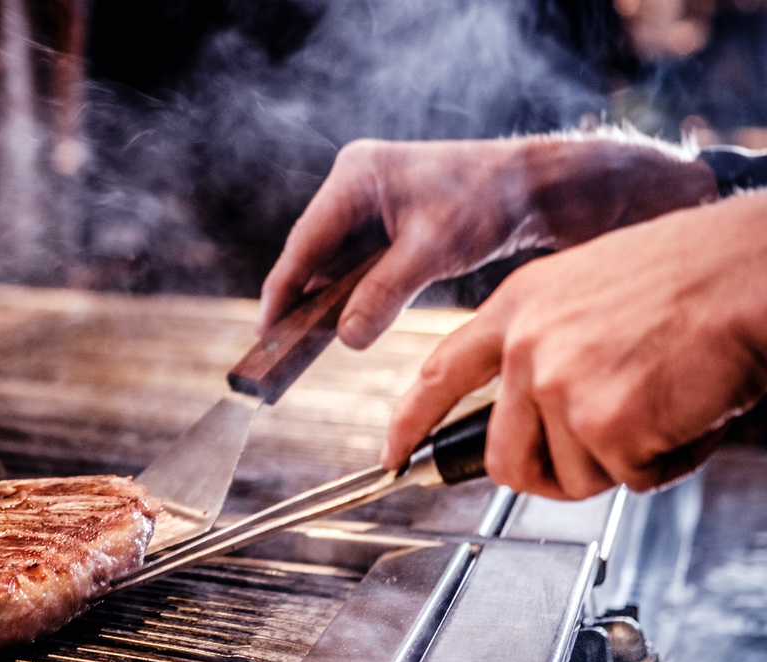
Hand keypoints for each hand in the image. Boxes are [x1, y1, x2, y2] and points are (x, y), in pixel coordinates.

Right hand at [258, 135, 715, 349]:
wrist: (534, 187)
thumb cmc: (488, 201)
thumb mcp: (433, 250)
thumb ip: (384, 293)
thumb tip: (346, 338)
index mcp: (355, 175)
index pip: (304, 241)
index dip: (282, 289)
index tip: (265, 331)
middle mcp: (353, 183)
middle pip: (312, 251)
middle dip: (299, 298)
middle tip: (278, 347)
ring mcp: (368, 201)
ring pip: (333, 260)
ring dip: (324, 298)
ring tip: (301, 343)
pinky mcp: (385, 221)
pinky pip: (355, 263)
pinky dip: (350, 293)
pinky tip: (343, 322)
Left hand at [381, 193, 766, 498]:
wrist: (744, 269)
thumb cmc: (684, 276)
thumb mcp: (582, 289)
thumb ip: (542, 344)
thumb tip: (533, 411)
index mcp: (516, 308)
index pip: (438, 376)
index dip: (410, 424)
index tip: (393, 456)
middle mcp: (526, 347)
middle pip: (505, 458)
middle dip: (549, 473)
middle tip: (595, 457)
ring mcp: (559, 384)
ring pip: (571, 475)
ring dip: (619, 462)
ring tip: (658, 408)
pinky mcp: (604, 421)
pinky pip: (630, 479)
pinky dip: (665, 462)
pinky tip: (684, 412)